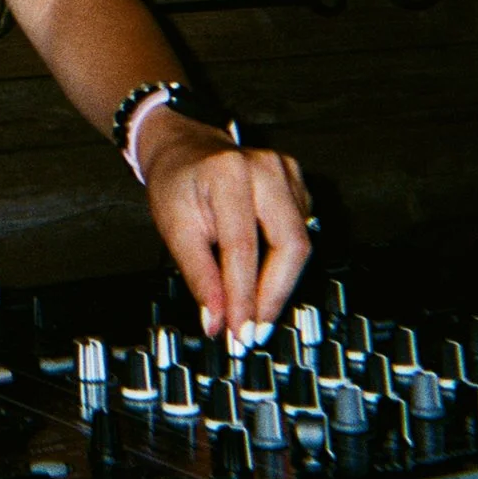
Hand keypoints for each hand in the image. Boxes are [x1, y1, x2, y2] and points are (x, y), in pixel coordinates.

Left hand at [137, 107, 311, 343]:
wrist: (183, 147)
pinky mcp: (297, 182)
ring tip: (257, 313)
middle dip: (273, 296)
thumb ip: (198, 276)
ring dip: (281, 284)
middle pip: (289, 245)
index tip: (238, 331)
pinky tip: (265, 277)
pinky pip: (302, 231)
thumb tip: (216, 320)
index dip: (243, 297)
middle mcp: (265, 167)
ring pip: (301, 243)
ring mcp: (286, 172)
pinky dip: (285, 262)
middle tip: (254, 330)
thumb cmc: (176, 184)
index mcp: (227, 173)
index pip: (243, 247)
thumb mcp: (175, 228)